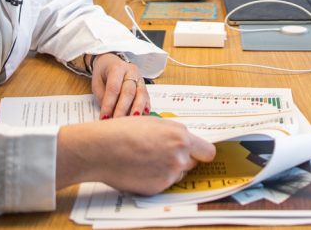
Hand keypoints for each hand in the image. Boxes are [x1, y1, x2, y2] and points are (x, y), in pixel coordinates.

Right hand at [57, 117, 216, 194]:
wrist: (102, 148)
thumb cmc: (124, 130)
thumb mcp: (155, 122)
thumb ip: (175, 133)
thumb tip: (185, 143)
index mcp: (181, 137)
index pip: (208, 152)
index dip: (201, 152)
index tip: (197, 153)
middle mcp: (179, 157)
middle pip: (193, 163)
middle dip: (182, 159)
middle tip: (162, 153)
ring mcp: (169, 175)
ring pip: (178, 174)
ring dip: (169, 169)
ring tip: (147, 159)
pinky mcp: (157, 188)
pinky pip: (164, 184)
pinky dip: (156, 178)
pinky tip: (141, 169)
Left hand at [91, 53, 147, 117]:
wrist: (112, 61)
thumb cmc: (103, 74)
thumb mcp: (97, 82)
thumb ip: (102, 96)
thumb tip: (108, 114)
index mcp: (117, 68)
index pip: (113, 87)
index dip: (109, 103)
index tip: (104, 117)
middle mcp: (131, 71)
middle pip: (128, 91)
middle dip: (123, 108)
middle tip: (117, 121)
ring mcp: (140, 78)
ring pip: (141, 94)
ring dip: (137, 109)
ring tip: (132, 121)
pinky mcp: (144, 85)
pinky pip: (147, 96)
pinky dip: (145, 107)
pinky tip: (143, 115)